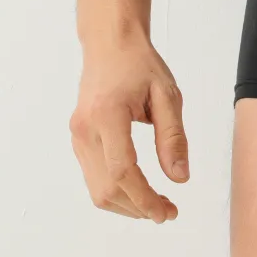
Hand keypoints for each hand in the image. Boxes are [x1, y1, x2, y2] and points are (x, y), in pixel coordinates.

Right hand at [70, 40, 188, 220]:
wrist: (109, 44)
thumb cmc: (140, 65)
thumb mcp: (167, 95)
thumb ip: (173, 137)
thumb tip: (179, 178)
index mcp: (108, 114)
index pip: (122, 171)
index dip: (144, 198)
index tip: (166, 212)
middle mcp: (86, 129)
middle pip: (107, 188)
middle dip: (138, 208)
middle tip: (168, 211)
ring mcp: (77, 136)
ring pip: (96, 189)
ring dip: (126, 205)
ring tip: (156, 205)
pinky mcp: (77, 140)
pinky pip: (93, 177)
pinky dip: (115, 191)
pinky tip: (137, 190)